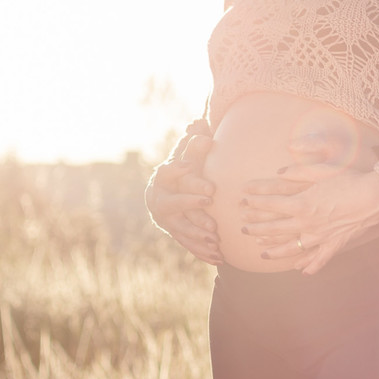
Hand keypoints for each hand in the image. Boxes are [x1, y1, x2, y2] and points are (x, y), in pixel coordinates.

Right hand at [146, 132, 222, 264]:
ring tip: (214, 234)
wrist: (165, 198)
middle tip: (210, 198)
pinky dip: (202, 251)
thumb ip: (194, 143)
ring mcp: (167, 221)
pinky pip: (188, 245)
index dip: (177, 168)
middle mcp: (161, 201)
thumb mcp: (187, 157)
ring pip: (181, 227)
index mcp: (163, 179)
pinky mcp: (177, 235)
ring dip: (197, 231)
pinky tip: (217, 256)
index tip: (189, 164)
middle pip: (174, 202)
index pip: (167, 172)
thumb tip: (199, 122)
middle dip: (191, 201)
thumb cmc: (182, 172)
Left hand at [239, 165, 378, 274]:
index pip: (271, 205)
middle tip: (243, 230)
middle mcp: (307, 223)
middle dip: (256, 229)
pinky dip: (310, 266)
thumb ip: (298, 172)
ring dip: (274, 251)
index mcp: (302, 204)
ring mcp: (320, 237)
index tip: (243, 201)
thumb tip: (279, 172)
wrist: (374, 197)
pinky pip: (319, 258)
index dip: (255, 202)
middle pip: (275, 228)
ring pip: (291, 248)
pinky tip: (301, 270)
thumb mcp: (321, 170)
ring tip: (261, 253)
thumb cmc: (349, 179)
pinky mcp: (334, 244)